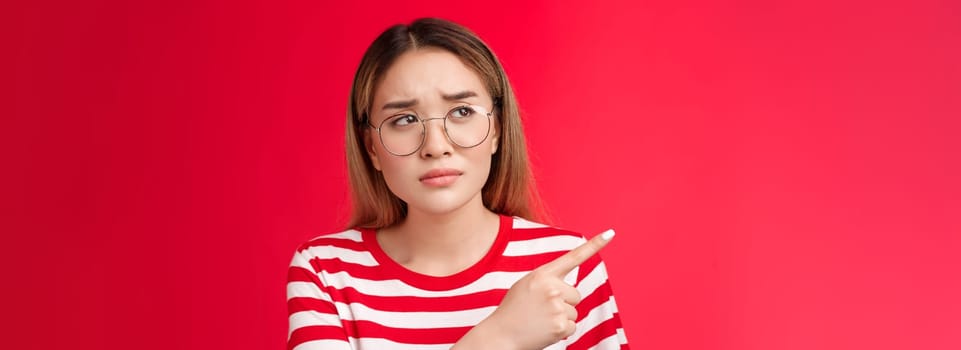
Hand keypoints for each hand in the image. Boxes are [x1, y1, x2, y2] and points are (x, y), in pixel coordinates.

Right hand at [458, 229, 614, 349]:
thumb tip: (570, 288)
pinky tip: (545, 330)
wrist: (500, 336)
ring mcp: (557, 307)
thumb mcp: (526, 286)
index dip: (594, 245)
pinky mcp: (561, 326)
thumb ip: (547, 280)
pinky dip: (562, 331)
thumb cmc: (513, 311)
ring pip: (575, 311)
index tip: (611, 233)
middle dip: (564, 302)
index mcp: (542, 274)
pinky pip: (573, 326)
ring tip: (540, 320)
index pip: (572, 257)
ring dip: (561, 317)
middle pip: (576, 293)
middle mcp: (552, 288)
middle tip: (542, 309)